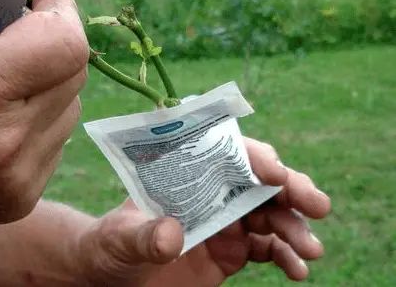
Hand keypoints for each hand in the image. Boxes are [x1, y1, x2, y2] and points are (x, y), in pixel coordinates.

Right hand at [0, 0, 87, 262]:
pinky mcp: (22, 198)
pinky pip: (55, 139)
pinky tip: (2, 117)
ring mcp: (19, 176)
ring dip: (48, 81)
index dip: (63, 11)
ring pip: (69, 106)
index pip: (65, 44)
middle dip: (54, 40)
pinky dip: (40, 118)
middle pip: (73, 72)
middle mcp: (8, 140)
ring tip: (4, 79)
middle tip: (21, 31)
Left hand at [76, 137, 330, 286]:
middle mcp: (211, 192)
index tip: (274, 171)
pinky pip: (268, 248)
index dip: (252, 157)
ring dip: (295, 226)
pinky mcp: (233, 251)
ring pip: (271, 213)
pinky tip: (297, 268)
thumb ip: (143, 236)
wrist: (113, 276)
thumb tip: (170, 233)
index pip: (224, 152)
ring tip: (311, 249)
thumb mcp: (120, 238)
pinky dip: (287, 255)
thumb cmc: (111, 245)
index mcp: (185, 175)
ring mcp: (226, 220)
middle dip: (291, 187)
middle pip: (258, 180)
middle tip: (316, 203)